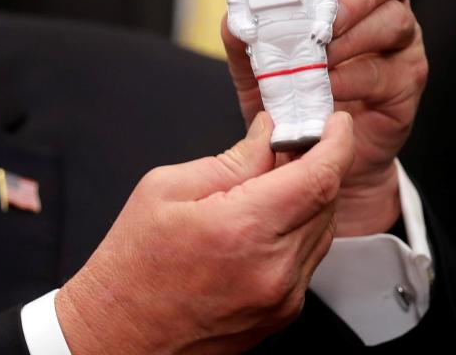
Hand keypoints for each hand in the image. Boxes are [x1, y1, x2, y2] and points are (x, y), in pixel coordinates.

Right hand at [56, 111, 354, 354]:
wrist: (118, 333)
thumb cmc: (132, 265)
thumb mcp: (165, 188)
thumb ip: (229, 160)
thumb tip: (266, 136)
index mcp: (242, 230)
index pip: (318, 178)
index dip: (337, 143)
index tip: (336, 123)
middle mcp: (272, 269)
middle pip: (326, 202)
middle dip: (316, 166)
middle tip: (290, 145)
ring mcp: (281, 298)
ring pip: (321, 231)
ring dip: (307, 201)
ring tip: (267, 186)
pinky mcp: (281, 314)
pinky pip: (307, 260)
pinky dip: (295, 233)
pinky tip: (261, 224)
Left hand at [222, 0, 426, 236]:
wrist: (306, 146)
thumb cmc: (288, 92)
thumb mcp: (254, 59)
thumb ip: (244, 30)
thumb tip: (237, 4)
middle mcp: (384, 3)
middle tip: (322, 18)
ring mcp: (402, 42)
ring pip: (394, 19)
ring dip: (348, 37)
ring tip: (315, 58)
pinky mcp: (407, 81)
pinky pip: (386, 70)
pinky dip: (351, 77)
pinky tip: (327, 88)